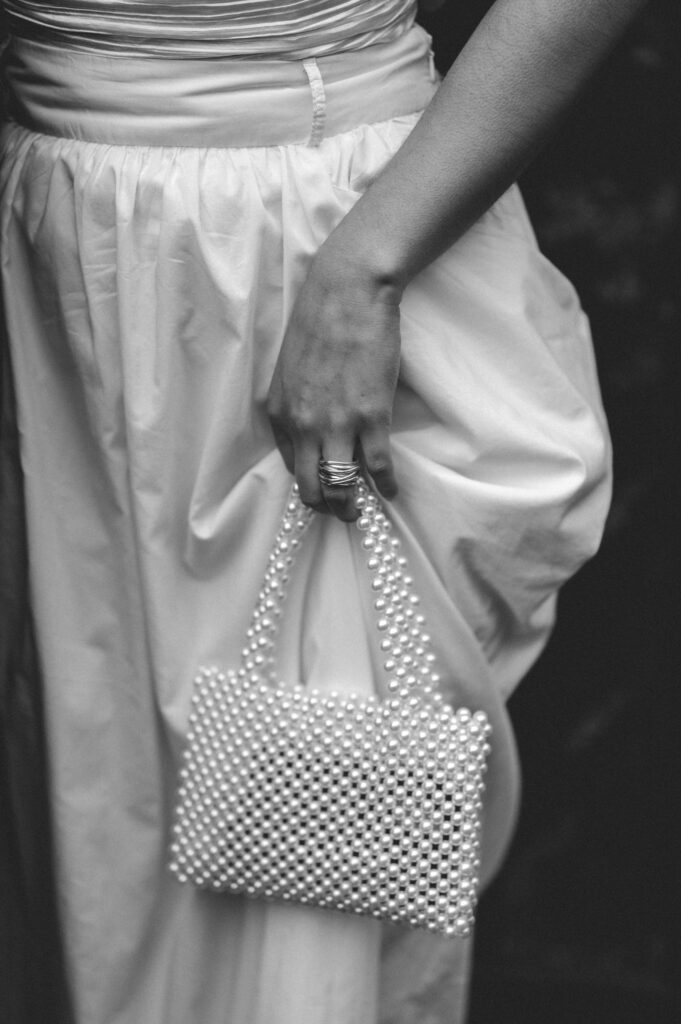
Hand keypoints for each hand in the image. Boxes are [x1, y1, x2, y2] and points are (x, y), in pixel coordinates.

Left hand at [267, 247, 401, 521]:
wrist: (347, 292)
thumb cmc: (320, 323)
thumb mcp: (290, 370)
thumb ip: (295, 405)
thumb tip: (309, 433)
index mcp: (281, 414)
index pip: (291, 469)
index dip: (308, 488)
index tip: (323, 494)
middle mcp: (303, 426)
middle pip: (311, 488)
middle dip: (326, 509)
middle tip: (342, 514)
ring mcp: (337, 424)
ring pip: (341, 486)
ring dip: (351, 507)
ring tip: (362, 510)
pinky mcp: (371, 416)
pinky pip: (377, 467)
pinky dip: (386, 486)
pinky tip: (391, 491)